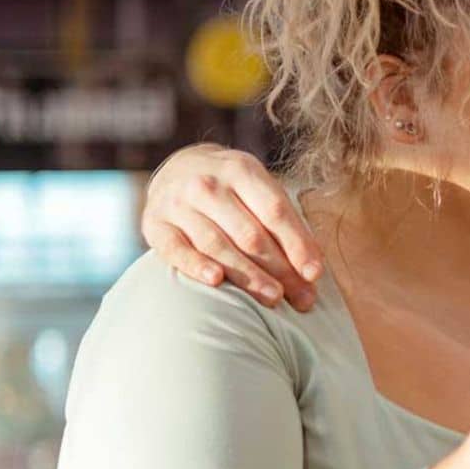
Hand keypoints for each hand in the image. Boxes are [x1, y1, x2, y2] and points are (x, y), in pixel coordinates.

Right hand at [141, 143, 324, 310]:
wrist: (177, 170)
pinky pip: (177, 249)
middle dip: (279, 269)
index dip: (297, 244)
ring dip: (247, 275)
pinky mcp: (155, 225)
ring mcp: (177, 203)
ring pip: (217, 244)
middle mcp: (207, 184)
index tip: (314, 274)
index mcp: (241, 170)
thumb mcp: (259, 191)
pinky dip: (196, 265)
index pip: (274, 212)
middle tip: (302, 298)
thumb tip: (313, 270)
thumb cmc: (233, 190)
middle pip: (250, 234)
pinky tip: (216, 281)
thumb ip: (286, 224)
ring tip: (273, 298)